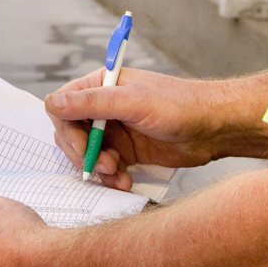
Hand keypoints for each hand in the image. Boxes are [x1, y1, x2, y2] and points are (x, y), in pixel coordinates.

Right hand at [44, 68, 267, 190]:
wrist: (215, 129)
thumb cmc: (179, 105)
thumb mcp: (132, 102)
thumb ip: (91, 103)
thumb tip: (52, 102)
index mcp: (100, 86)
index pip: (63, 107)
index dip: (68, 130)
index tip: (84, 148)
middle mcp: (103, 107)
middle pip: (71, 133)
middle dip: (84, 153)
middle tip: (105, 166)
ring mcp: (114, 130)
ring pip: (87, 154)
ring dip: (98, 169)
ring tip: (118, 175)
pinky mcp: (127, 151)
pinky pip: (105, 167)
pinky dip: (111, 177)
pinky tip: (126, 181)